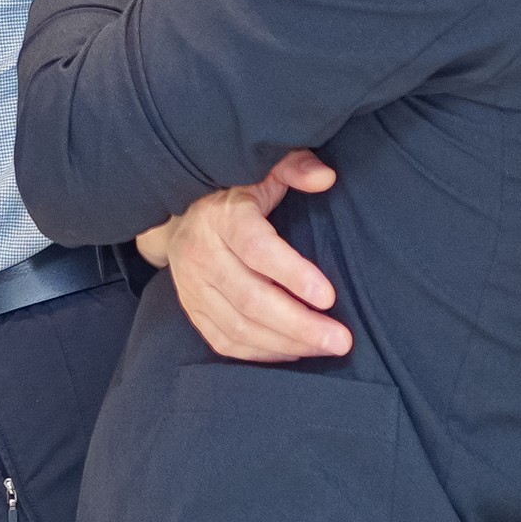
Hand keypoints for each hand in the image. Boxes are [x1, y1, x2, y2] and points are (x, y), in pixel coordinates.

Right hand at [151, 152, 350, 363]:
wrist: (178, 218)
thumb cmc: (234, 194)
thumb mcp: (260, 171)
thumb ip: (294, 168)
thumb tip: (326, 178)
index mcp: (221, 217)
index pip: (256, 249)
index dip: (292, 274)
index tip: (329, 296)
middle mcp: (201, 254)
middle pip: (251, 298)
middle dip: (300, 324)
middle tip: (341, 340)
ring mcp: (192, 286)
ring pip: (239, 327)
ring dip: (287, 343)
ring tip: (326, 348)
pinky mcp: (192, 310)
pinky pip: (225, 342)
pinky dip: (262, 353)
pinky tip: (294, 351)